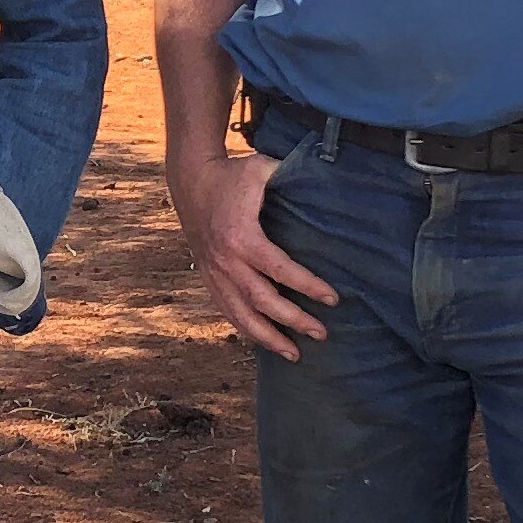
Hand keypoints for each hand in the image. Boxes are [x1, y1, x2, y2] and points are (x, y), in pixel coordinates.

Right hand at [167, 148, 333, 356]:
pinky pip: (227, 310)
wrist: (189, 181)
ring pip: (241, 315)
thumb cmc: (230, 175)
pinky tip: (265, 342)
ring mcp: (214, 273)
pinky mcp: (208, 277)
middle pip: (263, 301)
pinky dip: (246, 329)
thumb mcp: (260, 168)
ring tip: (295, 354)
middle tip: (322, 333)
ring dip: (268, 338)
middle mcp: (226, 261)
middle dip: (293, 320)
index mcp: (241, 237)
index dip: (308, 286)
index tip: (332, 299)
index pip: (280, 269)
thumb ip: (289, 176)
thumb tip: (324, 180)